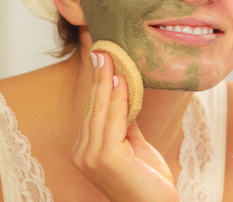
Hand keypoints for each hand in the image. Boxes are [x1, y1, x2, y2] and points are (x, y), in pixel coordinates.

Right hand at [72, 51, 178, 201]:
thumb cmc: (148, 182)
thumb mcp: (134, 146)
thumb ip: (126, 122)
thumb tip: (125, 92)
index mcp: (87, 151)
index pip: (93, 111)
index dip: (98, 85)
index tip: (101, 59)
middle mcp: (84, 154)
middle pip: (93, 107)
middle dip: (99, 77)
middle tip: (102, 51)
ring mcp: (91, 157)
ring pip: (101, 111)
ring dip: (107, 81)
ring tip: (111, 58)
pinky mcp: (106, 158)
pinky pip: (113, 120)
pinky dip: (118, 98)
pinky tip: (121, 80)